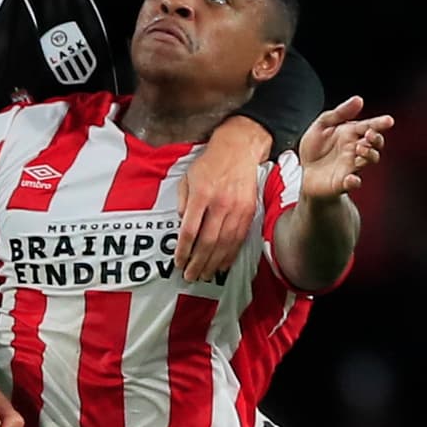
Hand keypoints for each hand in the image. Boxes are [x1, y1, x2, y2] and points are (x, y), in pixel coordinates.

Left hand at [175, 121, 262, 281]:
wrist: (238, 149)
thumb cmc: (210, 163)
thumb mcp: (187, 178)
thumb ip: (183, 202)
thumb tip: (181, 227)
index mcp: (202, 195)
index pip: (190, 230)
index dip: (183, 250)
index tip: (178, 262)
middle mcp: (221, 204)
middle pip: (208, 242)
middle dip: (197, 263)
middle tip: (189, 276)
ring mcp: (237, 209)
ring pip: (225, 245)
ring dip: (213, 264)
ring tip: (204, 275)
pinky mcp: (249, 212)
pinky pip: (239, 240)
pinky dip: (230, 255)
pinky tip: (222, 266)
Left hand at [297, 96, 392, 199]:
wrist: (304, 172)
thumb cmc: (316, 148)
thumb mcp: (322, 125)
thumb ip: (339, 113)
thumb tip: (359, 99)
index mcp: (351, 134)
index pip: (369, 126)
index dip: (380, 123)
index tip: (388, 121)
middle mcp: (355, 150)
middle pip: (375, 144)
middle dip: (377, 139)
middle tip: (369, 135)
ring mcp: (351, 166)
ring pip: (369, 160)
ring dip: (369, 155)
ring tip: (359, 149)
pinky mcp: (343, 182)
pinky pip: (353, 183)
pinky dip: (354, 182)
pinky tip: (352, 178)